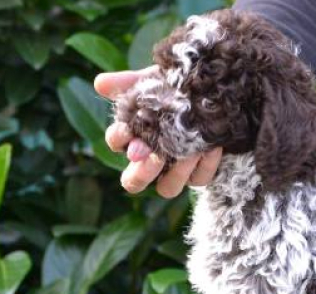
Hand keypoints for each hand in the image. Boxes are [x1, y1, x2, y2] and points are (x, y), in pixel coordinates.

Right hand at [94, 67, 222, 197]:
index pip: (116, 143)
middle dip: (141, 172)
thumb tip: (101, 83)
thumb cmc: (178, 90)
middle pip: (134, 182)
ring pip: (168, 189)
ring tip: (187, 153)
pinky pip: (201, 178)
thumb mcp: (156, 82)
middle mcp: (151, 160)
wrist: (215, 96)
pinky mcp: (200, 174)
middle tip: (153, 157)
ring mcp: (176, 171)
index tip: (127, 129)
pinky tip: (211, 147)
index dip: (118, 138)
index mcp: (135, 137)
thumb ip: (130, 83)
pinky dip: (206, 164)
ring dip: (176, 173)